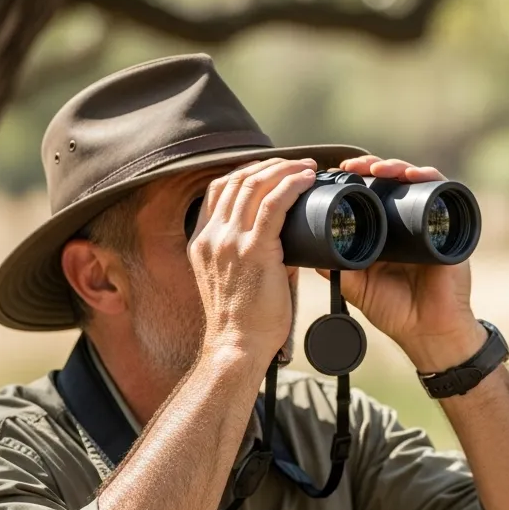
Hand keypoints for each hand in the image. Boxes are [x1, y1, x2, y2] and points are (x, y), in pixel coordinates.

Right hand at [188, 158, 317, 361]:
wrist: (237, 345)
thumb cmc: (243, 319)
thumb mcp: (235, 277)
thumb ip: (253, 252)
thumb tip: (288, 240)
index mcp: (202, 240)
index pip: (218, 189)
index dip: (247, 172)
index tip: (272, 170)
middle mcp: (212, 236)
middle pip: (237, 181)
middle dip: (269, 165)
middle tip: (296, 164)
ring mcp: (230, 242)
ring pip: (254, 186)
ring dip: (283, 170)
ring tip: (306, 167)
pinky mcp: (254, 251)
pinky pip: (273, 205)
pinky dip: (290, 186)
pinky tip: (306, 179)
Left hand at [329, 156, 484, 372]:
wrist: (428, 331)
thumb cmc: (396, 312)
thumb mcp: (357, 286)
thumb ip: (335, 267)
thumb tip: (306, 248)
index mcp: (387, 232)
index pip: (372, 194)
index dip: (356, 180)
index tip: (336, 174)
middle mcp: (409, 222)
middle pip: (392, 182)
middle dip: (372, 167)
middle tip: (352, 166)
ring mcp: (430, 221)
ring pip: (414, 181)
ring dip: (396, 167)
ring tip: (378, 168)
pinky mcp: (450, 225)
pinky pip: (443, 192)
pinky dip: (429, 177)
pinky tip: (413, 174)